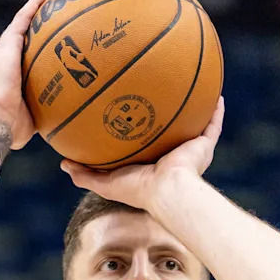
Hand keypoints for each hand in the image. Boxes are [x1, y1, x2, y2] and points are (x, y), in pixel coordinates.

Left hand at [60, 96, 224, 209]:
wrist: (167, 191)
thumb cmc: (137, 190)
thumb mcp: (105, 183)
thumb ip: (85, 175)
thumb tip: (63, 164)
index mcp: (150, 164)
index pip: (145, 145)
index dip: (139, 129)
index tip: (131, 112)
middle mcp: (171, 156)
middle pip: (169, 132)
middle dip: (166, 116)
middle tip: (158, 94)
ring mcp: (189, 151)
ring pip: (193, 126)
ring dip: (193, 110)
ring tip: (191, 87)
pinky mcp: (203, 146)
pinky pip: (212, 125)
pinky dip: (215, 112)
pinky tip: (215, 94)